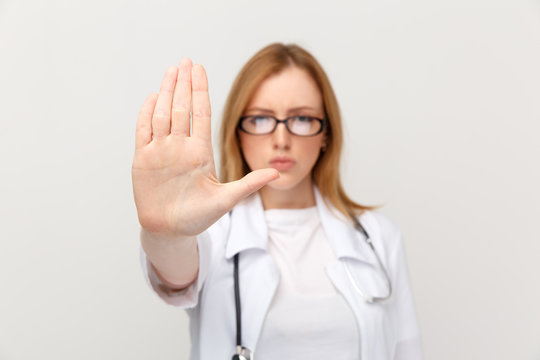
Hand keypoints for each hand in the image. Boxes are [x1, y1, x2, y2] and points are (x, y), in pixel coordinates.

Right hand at [132, 59, 278, 236]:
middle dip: (184, 84)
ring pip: (163, 114)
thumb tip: (278, 174)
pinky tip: (153, 96)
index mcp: (200, 152)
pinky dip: (147, 114)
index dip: (201, 91)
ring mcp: (161, 151)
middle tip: (186, 61)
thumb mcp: (226, 199)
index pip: (201, 114)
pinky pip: (144, 131)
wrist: (170, 231)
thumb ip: (249, 184)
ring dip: (167, 92)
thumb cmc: (198, 217)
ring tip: (172, 71)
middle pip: (182, 108)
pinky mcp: (143, 159)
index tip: (200, 70)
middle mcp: (180, 146)